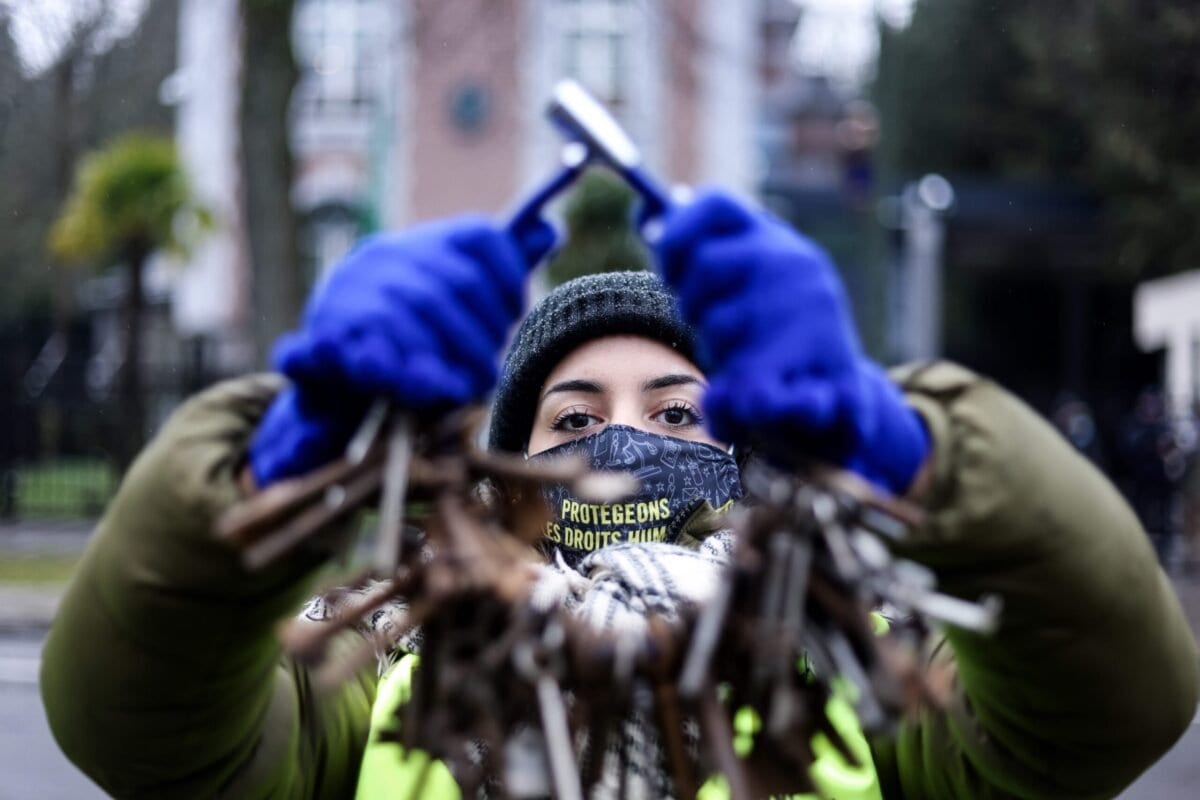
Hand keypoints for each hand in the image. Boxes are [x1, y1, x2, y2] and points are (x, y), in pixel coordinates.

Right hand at [249, 215, 554, 486]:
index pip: (480, 237)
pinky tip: (430, 388)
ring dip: (453, 357)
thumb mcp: (451, 303)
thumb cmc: (406, 338)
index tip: (514, 315)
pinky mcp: (327, 337)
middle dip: (483, 333)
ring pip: (421, 313)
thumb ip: (498, 272)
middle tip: (490, 371)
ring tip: (467, 385)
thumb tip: (550, 229)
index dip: (510, 278)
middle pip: (458, 282)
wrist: (330, 377)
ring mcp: (351, 293)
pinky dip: (409, 373)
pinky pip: (376, 351)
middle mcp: (383, 259)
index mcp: (418, 245)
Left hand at [655, 190, 926, 493]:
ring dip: (721, 354)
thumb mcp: (738, 288)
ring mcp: (812, 313)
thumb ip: (693, 254)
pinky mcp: (821, 371)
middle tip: (718, 330)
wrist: (840, 401)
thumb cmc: (772, 338)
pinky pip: (749, 386)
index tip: (670, 271)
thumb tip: (643, 211)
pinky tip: (760, 400)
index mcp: (775, 240)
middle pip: (705, 265)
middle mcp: (796, 264)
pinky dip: (743, 400)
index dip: (678, 233)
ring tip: (749, 363)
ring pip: (720, 327)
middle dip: (693, 303)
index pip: (716, 205)